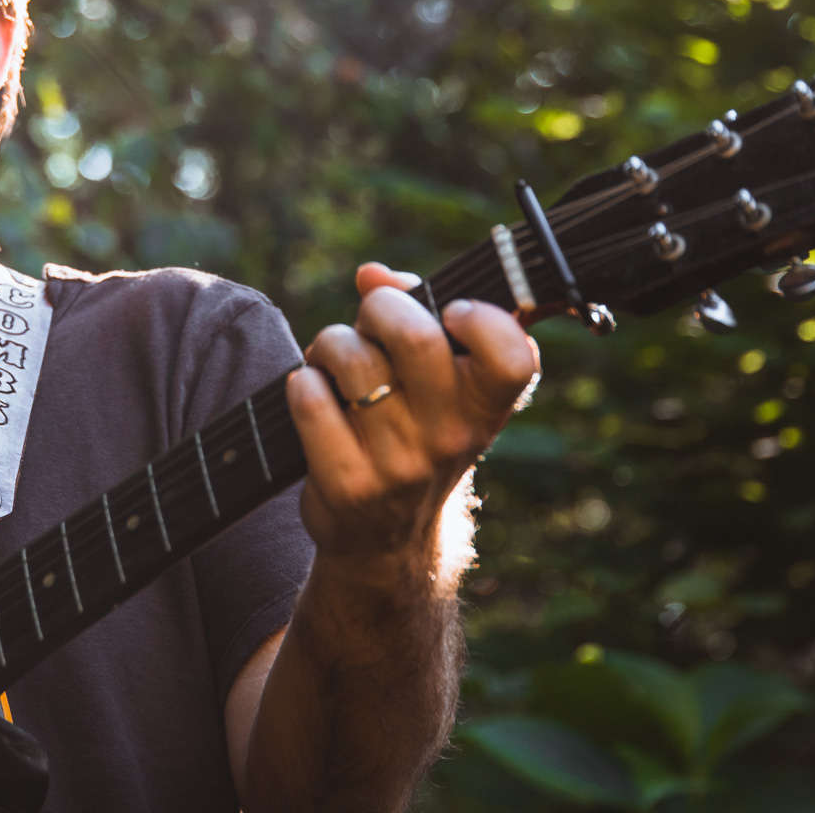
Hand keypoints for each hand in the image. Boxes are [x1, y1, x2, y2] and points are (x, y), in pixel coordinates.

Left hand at [287, 263, 539, 569]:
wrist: (386, 538)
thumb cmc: (412, 429)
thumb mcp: (437, 381)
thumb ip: (417, 311)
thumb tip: (373, 275)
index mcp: (486, 406)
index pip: (512, 355)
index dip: (481, 319)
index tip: (450, 312)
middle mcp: (453, 438)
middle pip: (415, 338)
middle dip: (379, 310)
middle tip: (368, 324)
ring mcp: (402, 466)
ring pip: (351, 358)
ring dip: (330, 345)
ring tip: (333, 363)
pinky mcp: (349, 485)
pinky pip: (310, 399)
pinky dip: (302, 383)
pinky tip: (313, 395)